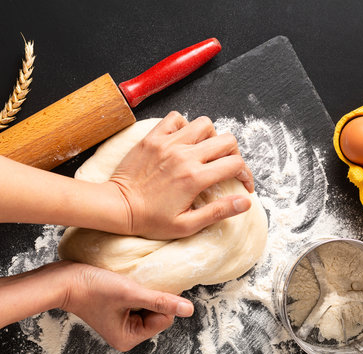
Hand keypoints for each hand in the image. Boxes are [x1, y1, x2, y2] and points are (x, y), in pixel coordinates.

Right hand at [60, 261, 193, 351]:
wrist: (63, 279)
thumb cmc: (91, 288)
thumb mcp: (130, 293)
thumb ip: (160, 301)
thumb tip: (188, 309)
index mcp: (128, 338)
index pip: (163, 319)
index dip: (163, 300)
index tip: (154, 283)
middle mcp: (125, 333)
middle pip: (157, 313)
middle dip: (153, 296)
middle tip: (140, 281)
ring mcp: (121, 320)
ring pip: (148, 304)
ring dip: (145, 290)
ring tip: (131, 280)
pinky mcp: (117, 307)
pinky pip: (137, 298)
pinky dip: (137, 288)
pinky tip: (129, 280)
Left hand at [108, 111, 253, 238]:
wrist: (117, 207)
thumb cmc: (150, 220)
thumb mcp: (187, 225)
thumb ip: (218, 212)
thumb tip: (245, 202)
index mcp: (195, 178)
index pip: (235, 164)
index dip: (245, 174)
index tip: (242, 183)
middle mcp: (184, 156)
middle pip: (226, 140)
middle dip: (233, 154)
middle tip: (224, 167)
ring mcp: (168, 143)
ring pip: (204, 124)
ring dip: (210, 137)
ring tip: (203, 152)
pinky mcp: (153, 138)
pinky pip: (175, 118)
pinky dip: (184, 126)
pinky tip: (182, 141)